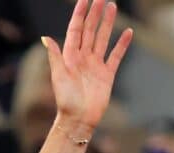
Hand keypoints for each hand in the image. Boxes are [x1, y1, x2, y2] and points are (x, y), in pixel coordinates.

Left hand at [42, 0, 132, 135]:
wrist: (79, 119)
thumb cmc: (66, 100)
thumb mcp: (58, 76)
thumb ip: (55, 56)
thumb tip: (45, 38)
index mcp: (70, 55)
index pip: (76, 29)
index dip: (80, 14)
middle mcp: (83, 57)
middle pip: (90, 30)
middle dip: (95, 13)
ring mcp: (96, 65)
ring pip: (103, 38)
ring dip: (108, 23)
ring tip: (113, 7)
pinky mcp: (107, 74)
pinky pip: (116, 56)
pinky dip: (122, 44)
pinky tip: (128, 33)